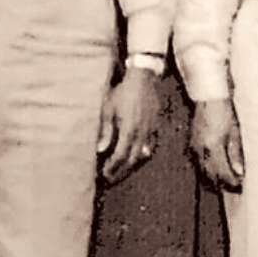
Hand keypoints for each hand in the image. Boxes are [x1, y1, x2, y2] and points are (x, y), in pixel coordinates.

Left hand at [99, 67, 160, 182]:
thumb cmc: (122, 93)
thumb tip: (101, 150)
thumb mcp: (108, 110)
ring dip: (132, 164)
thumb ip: (105, 131)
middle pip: (133, 159)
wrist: (143, 79)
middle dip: (122, 170)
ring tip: (123, 168)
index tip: (105, 173)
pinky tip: (136, 153)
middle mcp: (142, 133)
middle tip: (111, 177)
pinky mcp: (156, 126)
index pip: (121, 156)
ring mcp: (151, 130)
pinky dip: (143, 153)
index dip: (113, 167)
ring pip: (144, 154)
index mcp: (129, 130)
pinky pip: (151, 145)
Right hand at [190, 97, 243, 190]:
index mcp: (213, 147)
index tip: (240, 184)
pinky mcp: (192, 143)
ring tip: (226, 181)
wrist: (209, 97)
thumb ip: (236, 154)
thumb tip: (239, 172)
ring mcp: (194, 147)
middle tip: (235, 187)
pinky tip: (215, 171)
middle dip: (222, 183)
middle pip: (210, 174)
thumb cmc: (224, 112)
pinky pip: (198, 162)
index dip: (231, 180)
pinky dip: (207, 169)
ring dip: (214, 178)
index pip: (221, 172)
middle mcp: (201, 149)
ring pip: (203, 170)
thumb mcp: (235, 132)